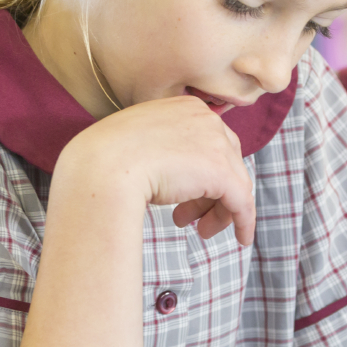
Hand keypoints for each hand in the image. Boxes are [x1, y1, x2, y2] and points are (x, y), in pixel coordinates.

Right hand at [59, 96, 255, 244]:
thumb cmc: (108, 157)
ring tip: (200, 231)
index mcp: (187, 107)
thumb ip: (164, 148)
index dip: (202, 174)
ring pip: (234, 183)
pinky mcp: (221, 173)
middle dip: (211, 194)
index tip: (185, 197)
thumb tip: (176, 173)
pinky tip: (241, 239)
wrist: (102, 165)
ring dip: (219, 210)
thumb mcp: (140, 142)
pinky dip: (244, 221)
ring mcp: (216, 144)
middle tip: (190, 219)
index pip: (210, 143)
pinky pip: (242, 201)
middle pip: (226, 162)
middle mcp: (208, 119)